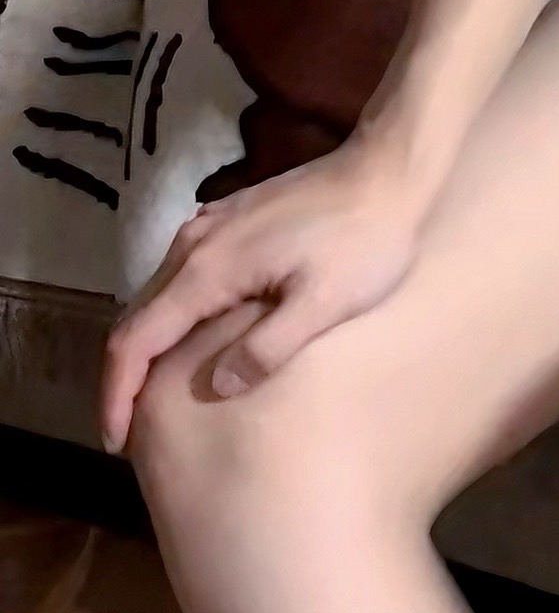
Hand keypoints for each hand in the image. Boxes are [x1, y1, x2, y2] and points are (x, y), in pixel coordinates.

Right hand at [101, 132, 430, 452]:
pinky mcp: (227, 224)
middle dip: (124, 381)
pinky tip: (189, 348)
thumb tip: (218, 389)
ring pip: (155, 299)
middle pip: (135, 321)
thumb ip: (269, 347)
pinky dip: (170, 321)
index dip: (117, 396)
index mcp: (208, 270)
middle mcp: (192, 245)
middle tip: (131, 436)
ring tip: (152, 403)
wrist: (388, 170)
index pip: (136, 343)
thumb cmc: (365, 241)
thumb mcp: (325, 302)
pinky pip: (179, 281)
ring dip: (146, 352)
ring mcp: (207, 229)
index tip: (115, 443)